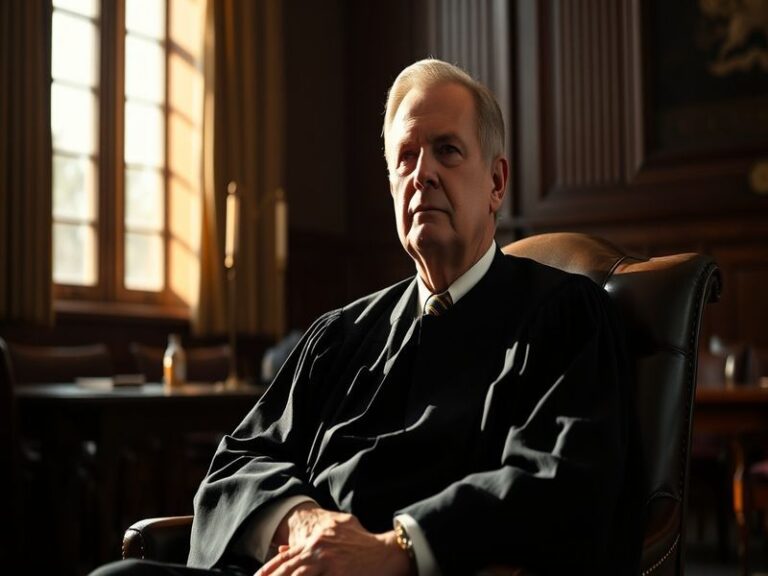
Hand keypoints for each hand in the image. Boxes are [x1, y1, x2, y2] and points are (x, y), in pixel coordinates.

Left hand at [255, 507, 412, 575]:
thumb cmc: (362, 541)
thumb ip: (310, 537)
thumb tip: (281, 546)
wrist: (387, 552)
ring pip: (298, 575)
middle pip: (288, 568)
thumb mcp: (336, 529)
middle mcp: (319, 549)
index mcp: (316, 540)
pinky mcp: (338, 574)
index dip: (269, 568)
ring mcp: (328, 562)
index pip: (286, 556)